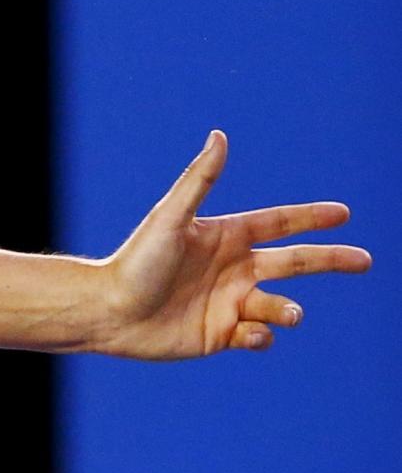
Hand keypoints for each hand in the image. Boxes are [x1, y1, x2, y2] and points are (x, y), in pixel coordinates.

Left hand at [94, 130, 371, 359]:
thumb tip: (219, 136)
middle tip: (365, 260)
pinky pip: (257, 336)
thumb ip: (199, 180)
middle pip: (294, 262)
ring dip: (288, 309)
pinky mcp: (220, 335)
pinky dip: (262, 336)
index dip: (310, 218)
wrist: (107, 312)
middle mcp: (233, 269)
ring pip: (278, 304)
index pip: (278, 223)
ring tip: (289, 313)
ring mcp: (229, 303)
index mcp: (225, 238)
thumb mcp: (170, 218)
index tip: (344, 213)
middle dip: (330, 260)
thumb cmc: (134, 262)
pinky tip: (248, 332)